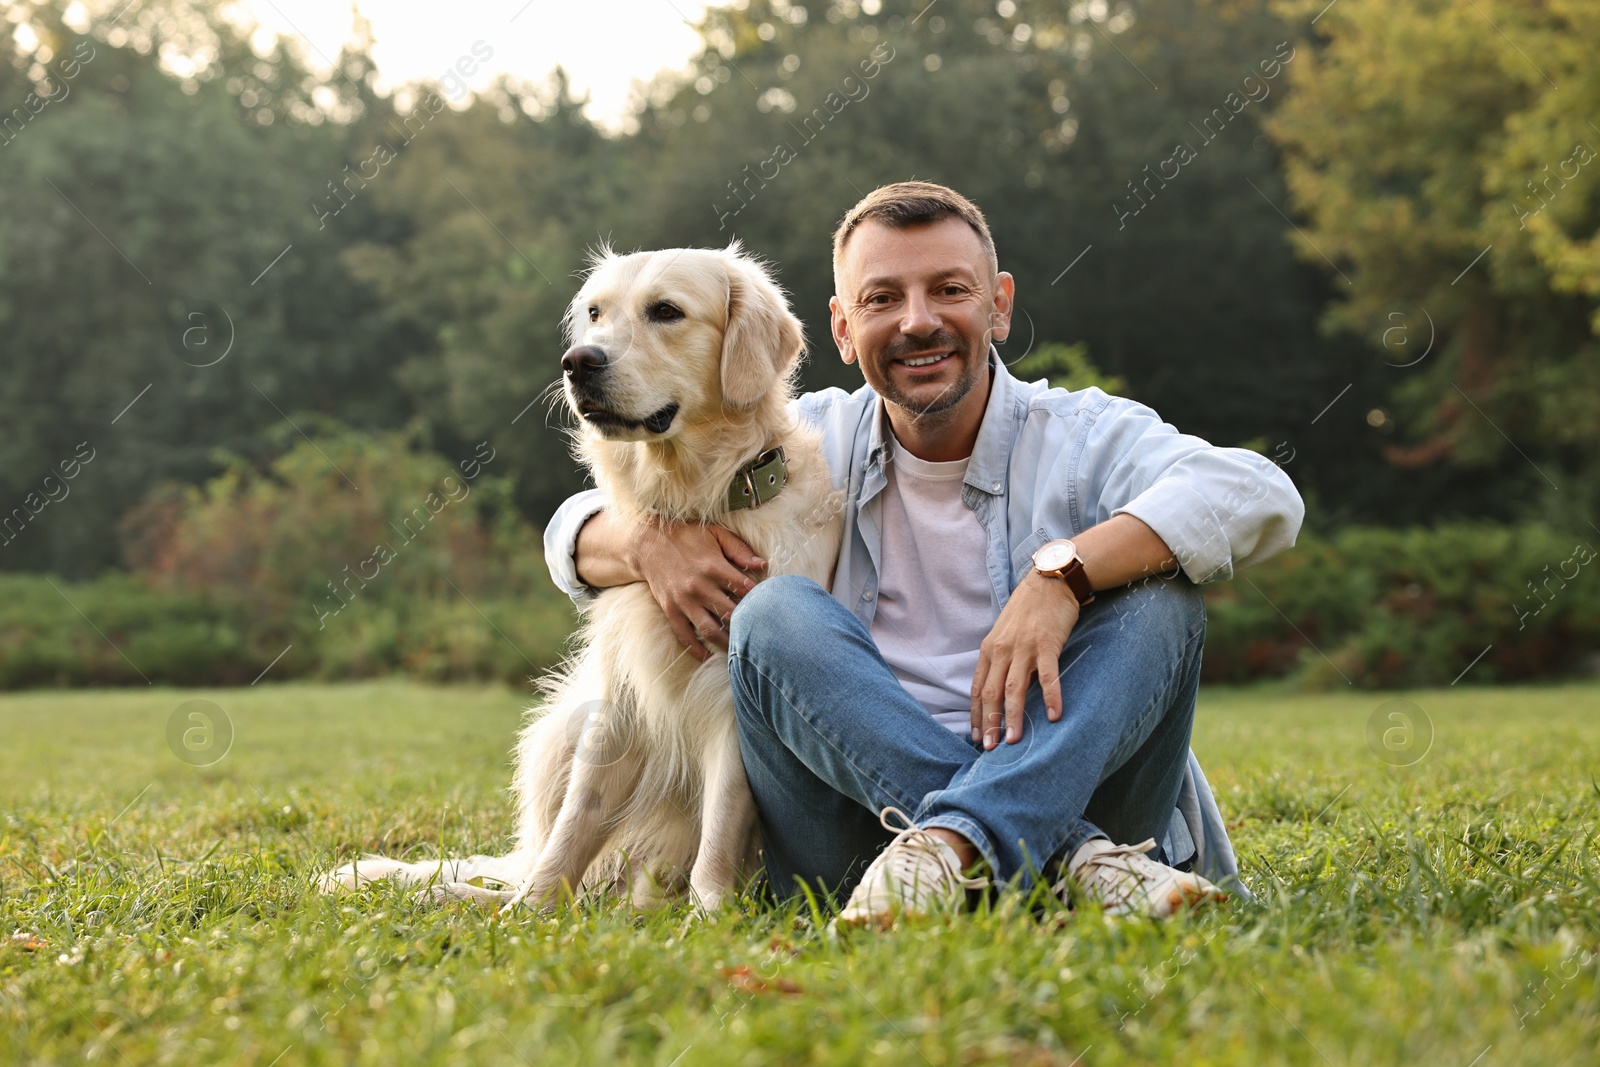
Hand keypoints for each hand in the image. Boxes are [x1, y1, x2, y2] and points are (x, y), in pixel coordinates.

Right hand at [634, 519, 766, 660]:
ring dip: (726, 644)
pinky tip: (708, 658)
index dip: (760, 599)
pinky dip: (697, 650)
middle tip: (762, 635)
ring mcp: (684, 601)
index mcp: (714, 567)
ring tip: (740, 653)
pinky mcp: (670, 610)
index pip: (745, 589)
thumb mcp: (714, 533)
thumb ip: (739, 549)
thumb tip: (763, 564)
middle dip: (748, 625)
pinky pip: (684, 635)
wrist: (646, 542)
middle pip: (731, 614)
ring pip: (710, 630)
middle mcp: (700, 587)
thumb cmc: (685, 535)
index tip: (771, 607)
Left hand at [970, 571, 1079, 748]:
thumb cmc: (1028, 609)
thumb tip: (1000, 690)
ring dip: (1014, 717)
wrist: (1050, 581)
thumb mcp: (1005, 633)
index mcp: (989, 649)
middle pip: (991, 693)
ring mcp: (1024, 648)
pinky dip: (1051, 697)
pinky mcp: (1047, 644)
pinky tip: (1054, 716)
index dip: (975, 714)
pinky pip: (1048, 676)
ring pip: (1014, 689)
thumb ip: (1001, 659)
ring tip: (1015, 740)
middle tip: (991, 749)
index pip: (977, 688)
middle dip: (989, 723)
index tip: (977, 737)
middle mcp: (1002, 650)